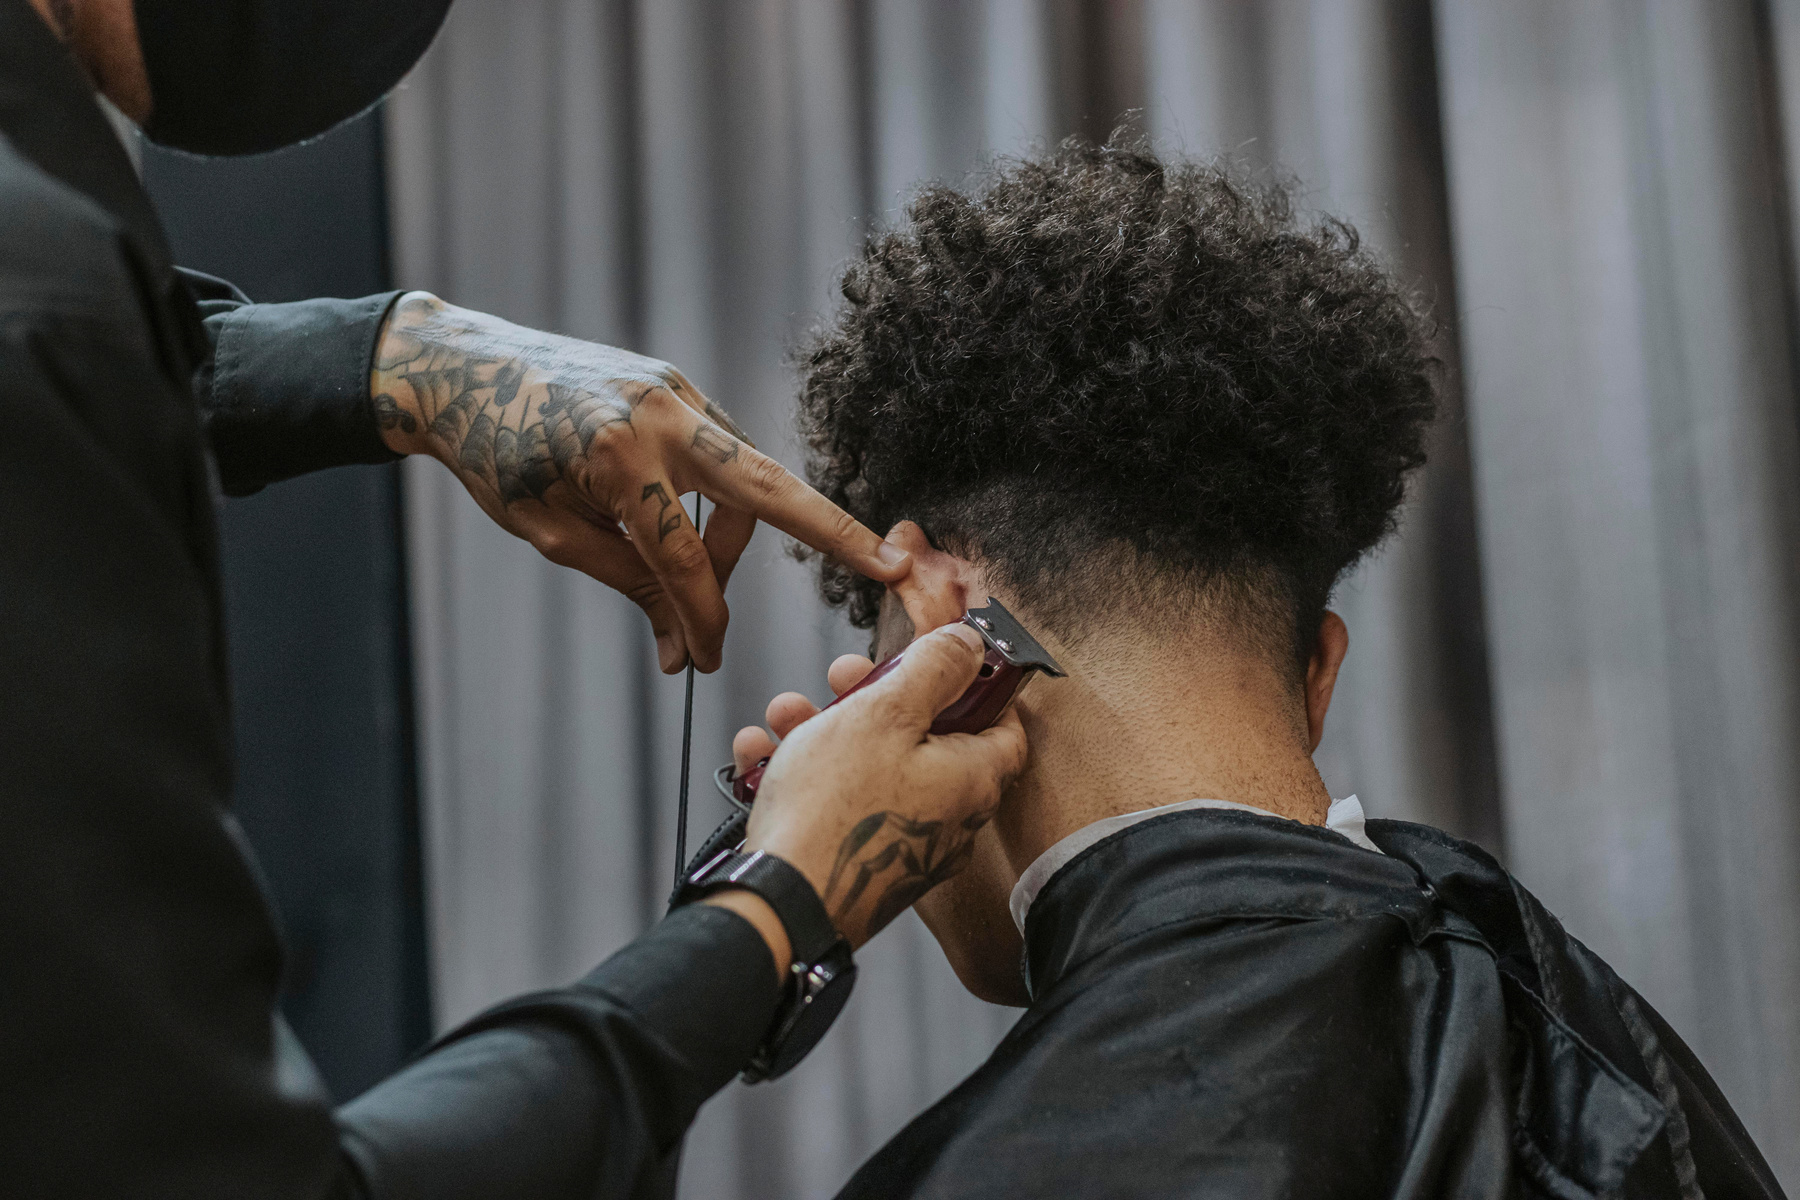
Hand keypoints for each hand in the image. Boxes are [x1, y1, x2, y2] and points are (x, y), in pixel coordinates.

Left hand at [370, 293, 909, 672]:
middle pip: (768, 490)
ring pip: (743, 478)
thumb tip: (683, 639)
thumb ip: (627, 577)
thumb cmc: (495, 454)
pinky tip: (681, 526)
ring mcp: (676, 392)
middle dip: (834, 532)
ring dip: (731, 535)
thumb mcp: (549, 532)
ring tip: (687, 582)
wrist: (462, 369)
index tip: (703, 661)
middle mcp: (661, 416)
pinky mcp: (676, 385)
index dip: (699, 620)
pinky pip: (718, 453)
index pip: (683, 561)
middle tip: (891, 568)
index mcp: (620, 458)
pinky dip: (711, 497)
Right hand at [723, 624, 1027, 949]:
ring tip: (787, 712)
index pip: (1005, 725)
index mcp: (971, 779)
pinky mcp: (860, 864)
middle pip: (926, 740)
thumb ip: (934, 669)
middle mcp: (948, 820)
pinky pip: (839, 806)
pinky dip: (803, 775)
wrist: (782, 907)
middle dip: (878, 697)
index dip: (979, 685)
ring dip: (827, 730)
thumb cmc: (834, 814)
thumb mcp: (886, 712)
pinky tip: (761, 754)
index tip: (946, 659)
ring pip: (872, 768)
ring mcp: (904, 847)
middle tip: (845, 677)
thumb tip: (971, 644)